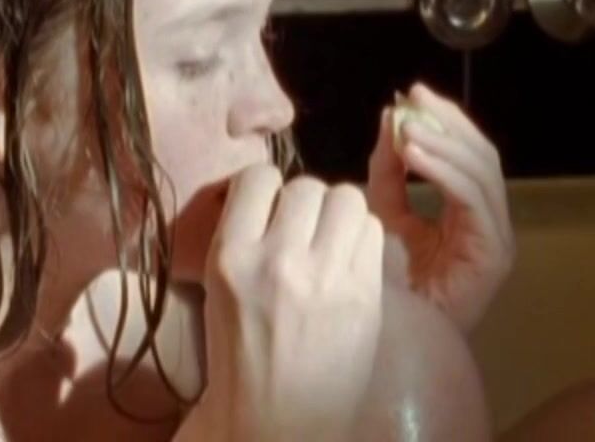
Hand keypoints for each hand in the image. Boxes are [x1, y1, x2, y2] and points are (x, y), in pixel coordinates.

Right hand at [182, 165, 383, 441]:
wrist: (278, 420)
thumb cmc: (242, 355)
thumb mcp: (220, 288)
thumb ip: (245, 237)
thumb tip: (273, 190)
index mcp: (230, 257)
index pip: (257, 177)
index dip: (268, 189)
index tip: (271, 208)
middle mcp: (277, 259)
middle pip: (306, 186)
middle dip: (307, 204)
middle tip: (305, 232)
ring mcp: (326, 276)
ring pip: (347, 198)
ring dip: (340, 214)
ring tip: (332, 242)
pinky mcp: (365, 293)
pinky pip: (374, 231)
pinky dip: (364, 237)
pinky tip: (352, 262)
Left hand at [366, 82, 512, 334]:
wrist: (386, 338)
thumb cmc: (387, 282)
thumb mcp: (384, 211)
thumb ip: (390, 168)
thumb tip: (391, 116)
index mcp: (467, 210)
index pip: (466, 152)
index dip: (443, 119)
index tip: (410, 94)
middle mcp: (489, 220)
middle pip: (481, 155)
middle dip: (449, 122)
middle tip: (415, 98)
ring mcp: (496, 237)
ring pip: (482, 172)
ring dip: (444, 143)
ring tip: (409, 127)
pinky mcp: (492, 254)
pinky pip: (473, 201)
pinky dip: (445, 173)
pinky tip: (416, 156)